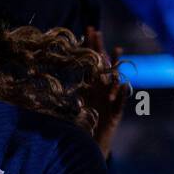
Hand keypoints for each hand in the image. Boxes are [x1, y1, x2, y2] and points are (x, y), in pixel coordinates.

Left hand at [78, 26, 129, 157]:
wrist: (93, 143)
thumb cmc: (85, 124)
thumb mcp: (77, 105)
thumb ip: (70, 92)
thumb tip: (50, 79)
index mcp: (93, 85)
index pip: (93, 62)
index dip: (91, 46)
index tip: (88, 29)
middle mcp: (103, 88)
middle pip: (103, 65)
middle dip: (100, 48)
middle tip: (97, 31)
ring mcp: (111, 99)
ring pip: (115, 79)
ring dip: (116, 66)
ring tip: (117, 50)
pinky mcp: (116, 113)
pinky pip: (121, 102)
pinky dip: (122, 94)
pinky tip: (123, 85)